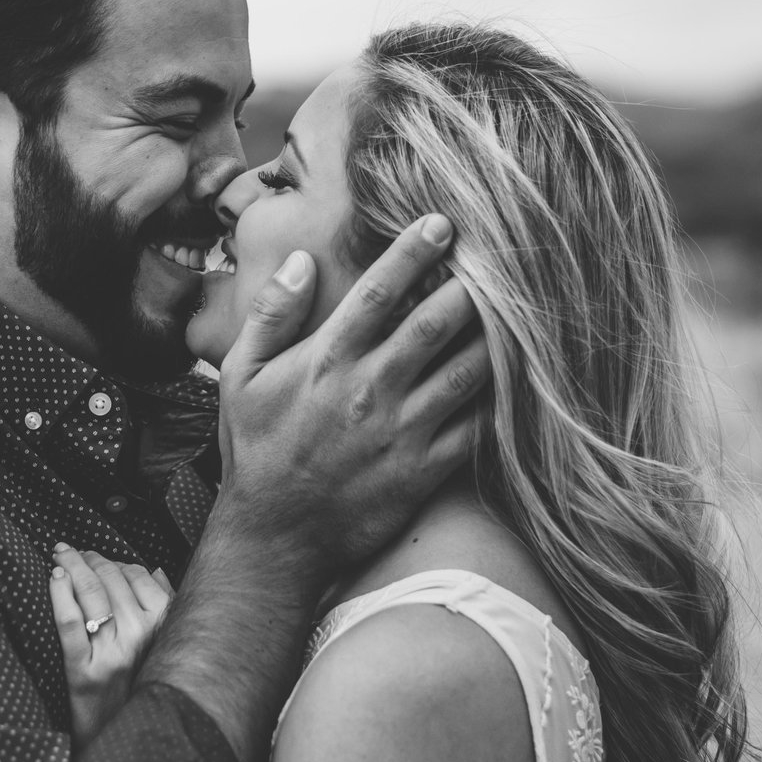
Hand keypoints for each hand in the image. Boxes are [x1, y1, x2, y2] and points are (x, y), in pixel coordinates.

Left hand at [48, 544, 173, 747]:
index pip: (138, 575)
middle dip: (89, 558)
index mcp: (162, 627)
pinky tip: (54, 577)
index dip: (114, 560)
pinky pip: (70, 622)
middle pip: (111, 579)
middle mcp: (140, 637)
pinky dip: (60, 595)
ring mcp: (111, 654)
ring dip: (72, 566)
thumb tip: (156, 571)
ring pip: (91, 593)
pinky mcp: (83, 670)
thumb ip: (163, 607)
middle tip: (70, 551)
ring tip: (60, 555)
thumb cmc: (135, 685)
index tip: (97, 556)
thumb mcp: (159, 647)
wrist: (115, 734)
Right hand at [213, 216, 490, 581]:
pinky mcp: (424, 471)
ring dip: (496, 335)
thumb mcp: (240, 377)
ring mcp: (401, 431)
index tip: (442, 222)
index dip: (413, 251)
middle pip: (435, 322)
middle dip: (471, 284)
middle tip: (500, 255)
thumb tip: (303, 261)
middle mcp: (369, 389)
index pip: (378, 292)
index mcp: (326, 360)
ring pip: (466, 370)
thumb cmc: (256, 452)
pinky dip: (500, 398)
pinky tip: (518, 374)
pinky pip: (476, 427)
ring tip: (521, 305)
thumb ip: (271, 314)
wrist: (274, 539)